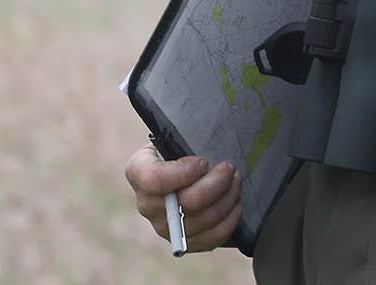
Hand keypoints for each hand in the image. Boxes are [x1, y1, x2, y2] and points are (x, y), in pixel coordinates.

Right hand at [125, 143, 241, 252]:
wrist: (183, 164)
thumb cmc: (183, 146)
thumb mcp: (177, 133)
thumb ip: (184, 136)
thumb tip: (207, 138)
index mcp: (139, 171)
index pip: (153, 179)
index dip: (182, 173)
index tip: (203, 162)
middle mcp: (147, 204)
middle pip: (186, 203)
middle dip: (216, 184)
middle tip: (230, 168)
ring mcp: (165, 227)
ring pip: (202, 221)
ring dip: (227, 199)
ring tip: (236, 182)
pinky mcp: (184, 241)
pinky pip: (210, 239)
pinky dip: (228, 221)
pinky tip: (235, 205)